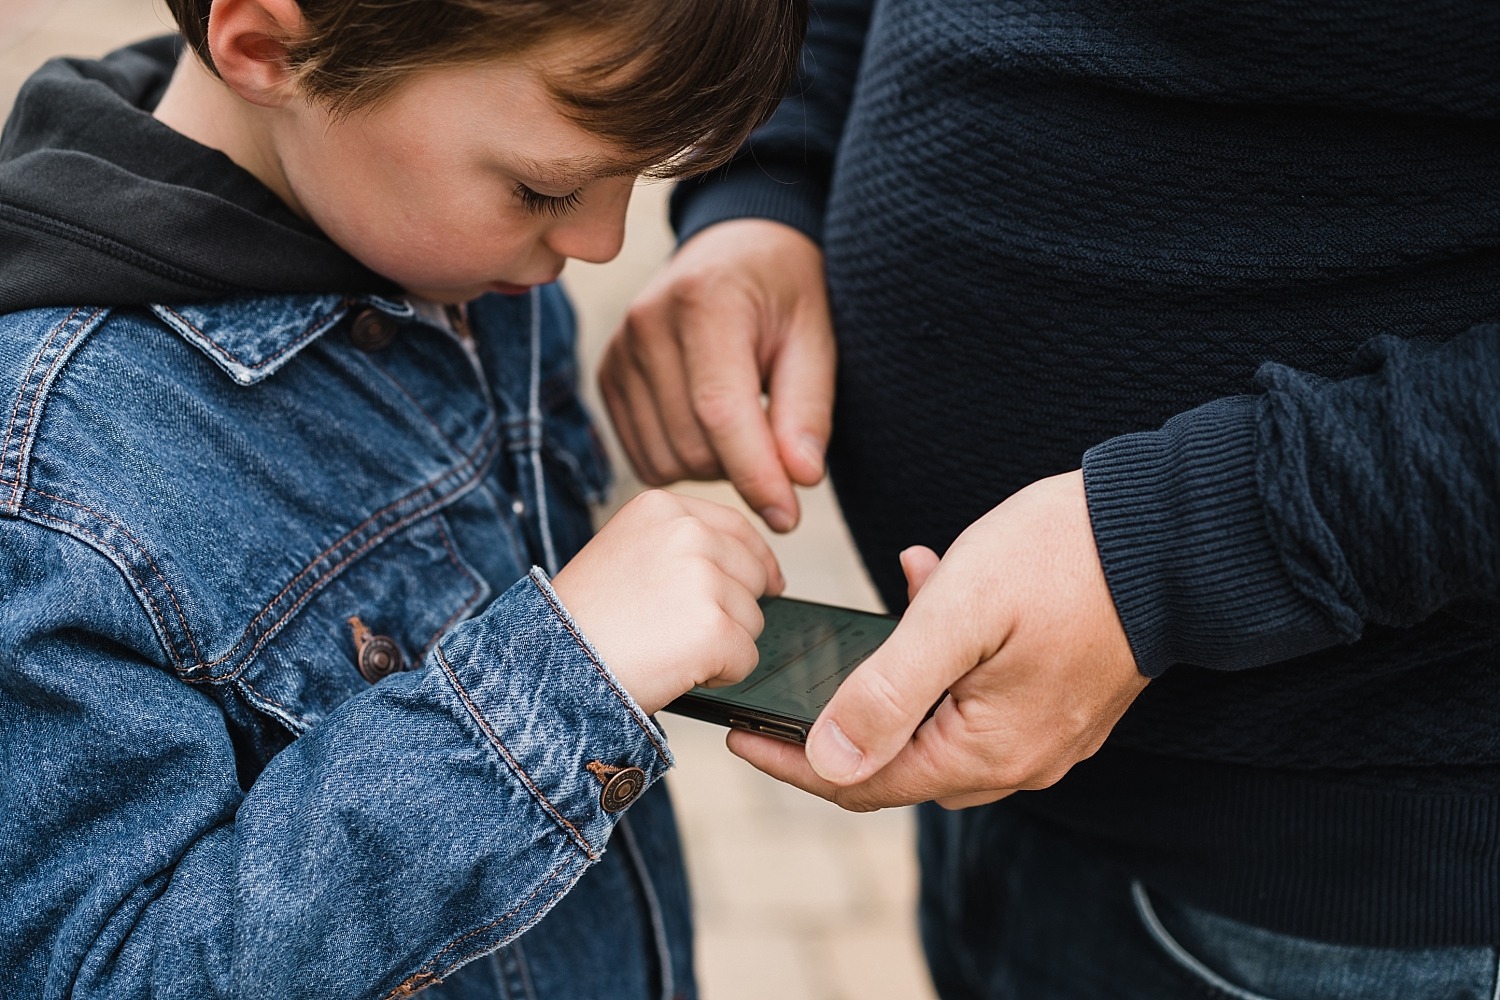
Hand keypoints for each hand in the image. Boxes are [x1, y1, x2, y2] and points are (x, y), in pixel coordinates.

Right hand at [551, 490, 783, 714]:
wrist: (551, 666)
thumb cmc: (584, 619)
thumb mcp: (627, 551)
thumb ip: (681, 544)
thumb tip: (751, 564)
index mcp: (663, 508)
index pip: (737, 527)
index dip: (755, 561)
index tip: (766, 582)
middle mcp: (687, 533)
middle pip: (753, 574)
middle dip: (732, 609)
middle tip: (680, 630)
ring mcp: (702, 579)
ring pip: (753, 620)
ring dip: (722, 644)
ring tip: (668, 648)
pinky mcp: (713, 628)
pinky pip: (747, 658)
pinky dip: (720, 675)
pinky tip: (677, 669)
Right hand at [598, 219, 834, 532]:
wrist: (736, 250)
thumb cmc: (785, 292)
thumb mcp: (816, 338)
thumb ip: (808, 411)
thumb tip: (800, 480)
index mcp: (704, 300)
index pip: (720, 411)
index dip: (756, 474)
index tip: (789, 517)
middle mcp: (647, 323)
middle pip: (692, 444)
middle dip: (744, 466)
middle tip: (779, 442)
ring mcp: (618, 351)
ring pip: (665, 460)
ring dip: (714, 467)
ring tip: (746, 427)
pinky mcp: (608, 376)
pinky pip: (643, 456)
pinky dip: (683, 461)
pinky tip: (711, 428)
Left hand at [726, 470, 1146, 809]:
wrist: (1173, 531)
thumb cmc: (1062, 561)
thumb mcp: (956, 616)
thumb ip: (888, 691)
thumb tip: (826, 759)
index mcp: (985, 753)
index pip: (862, 781)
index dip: (792, 761)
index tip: (738, 734)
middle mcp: (1016, 760)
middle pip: (896, 760)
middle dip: (839, 718)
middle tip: (793, 677)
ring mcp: (1042, 733)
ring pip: (934, 721)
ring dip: (894, 673)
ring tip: (882, 606)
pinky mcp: (1058, 698)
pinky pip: (975, 694)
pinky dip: (941, 654)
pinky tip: (931, 583)